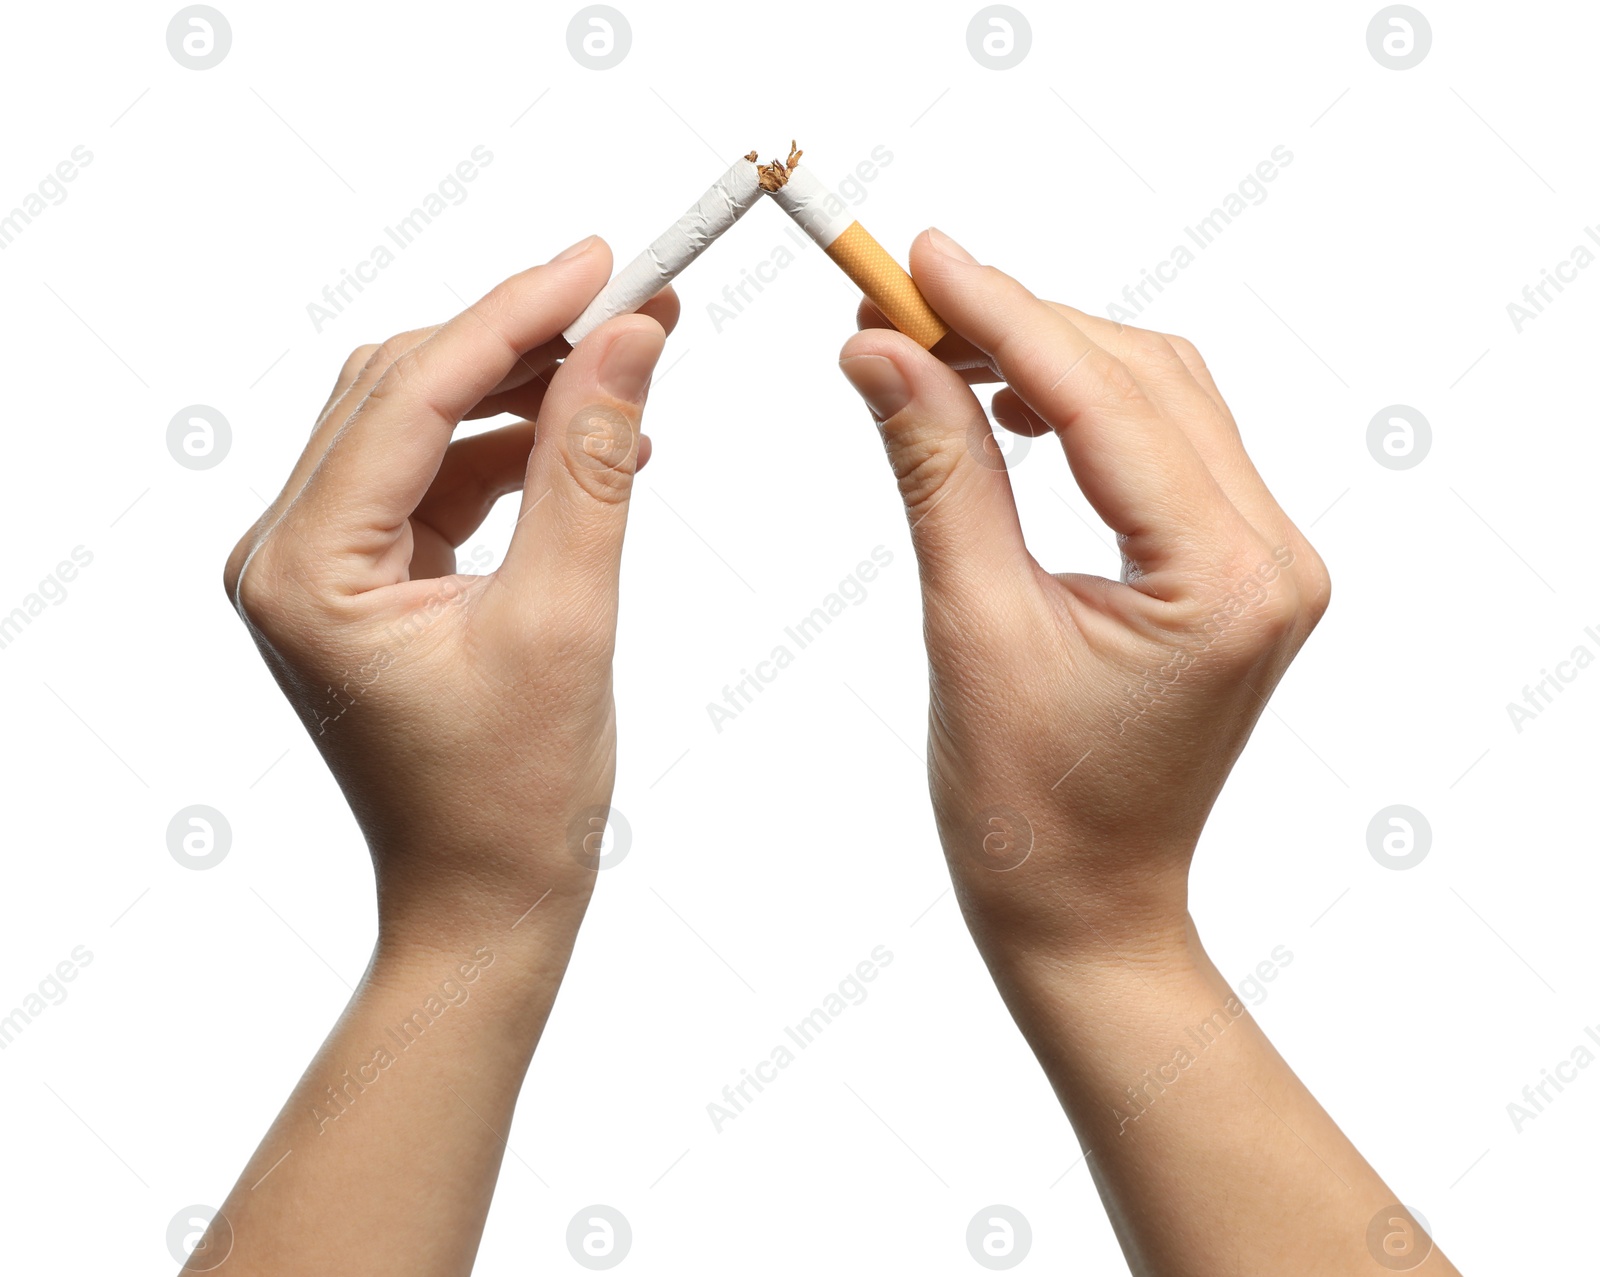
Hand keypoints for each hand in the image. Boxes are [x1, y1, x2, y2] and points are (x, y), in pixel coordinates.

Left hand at [223, 238, 674, 958]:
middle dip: (520, 337)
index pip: (412, 393)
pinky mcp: (361, 582)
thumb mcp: (567, 621)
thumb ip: (592, 467)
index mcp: (306, 570)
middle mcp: (286, 555)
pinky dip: (511, 451)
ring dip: (522, 388)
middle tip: (631, 296)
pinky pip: (435, 479)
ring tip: (629, 359)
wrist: (483, 904)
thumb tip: (629, 339)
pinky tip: (593, 440)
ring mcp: (318, 568)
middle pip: (402, 389)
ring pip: (420, 424)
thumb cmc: (512, 800)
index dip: (516, 314)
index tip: (607, 261)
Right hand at [839, 228, 1330, 976]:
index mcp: (1226, 580)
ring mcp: (1266, 562)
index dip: (1003, 316)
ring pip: (1161, 399)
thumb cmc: (1028, 814)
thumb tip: (882, 352)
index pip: (1108, 399)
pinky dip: (1085, 410)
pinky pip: (1166, 449)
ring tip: (939, 349)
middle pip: (1146, 378)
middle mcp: (1272, 557)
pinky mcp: (1235, 571)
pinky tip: (1015, 410)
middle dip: (1021, 327)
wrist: (1084, 912)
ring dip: (1053, 360)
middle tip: (902, 303)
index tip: (916, 261)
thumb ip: (940, 473)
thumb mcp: (970, 626)